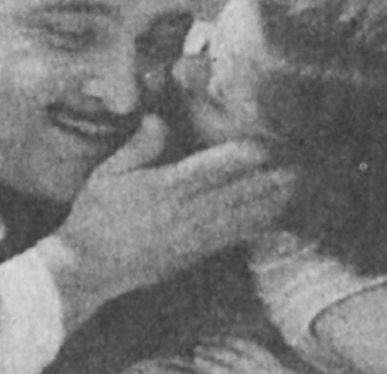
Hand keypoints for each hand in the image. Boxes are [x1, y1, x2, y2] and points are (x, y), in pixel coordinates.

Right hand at [37, 115, 295, 329]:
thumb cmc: (94, 217)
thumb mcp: (107, 174)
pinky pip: (230, 239)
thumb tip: (159, 119)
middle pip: (237, 191)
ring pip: (240, 215)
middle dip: (269, 177)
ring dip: (270, 201)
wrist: (88, 268)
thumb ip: (138, 147)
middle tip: (299, 163)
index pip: (214, 167)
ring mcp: (192, 237)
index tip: (268, 142)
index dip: (244, 154)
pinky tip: (271, 219)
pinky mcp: (192, 256)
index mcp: (166, 187)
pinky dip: (254, 227)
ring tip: (295, 187)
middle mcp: (185, 212)